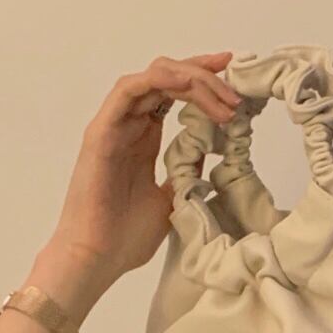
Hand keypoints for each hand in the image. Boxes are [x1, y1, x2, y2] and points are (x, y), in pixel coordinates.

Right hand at [51, 51, 243, 279]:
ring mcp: (113, 125)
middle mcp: (128, 124)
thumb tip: (211, 156)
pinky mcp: (101, 133)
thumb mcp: (172, 199)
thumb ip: (187, 172)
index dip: (203, 79)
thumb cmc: (125, 236)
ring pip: (152, 77)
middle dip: (204, 74)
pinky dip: (158, 81)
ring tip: (221, 95)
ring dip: (190, 78)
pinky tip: (187, 86)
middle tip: (235, 88)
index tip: (234, 79)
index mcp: (143, 137)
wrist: (97, 258)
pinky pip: (127, 91)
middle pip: (166, 76)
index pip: (173, 91)